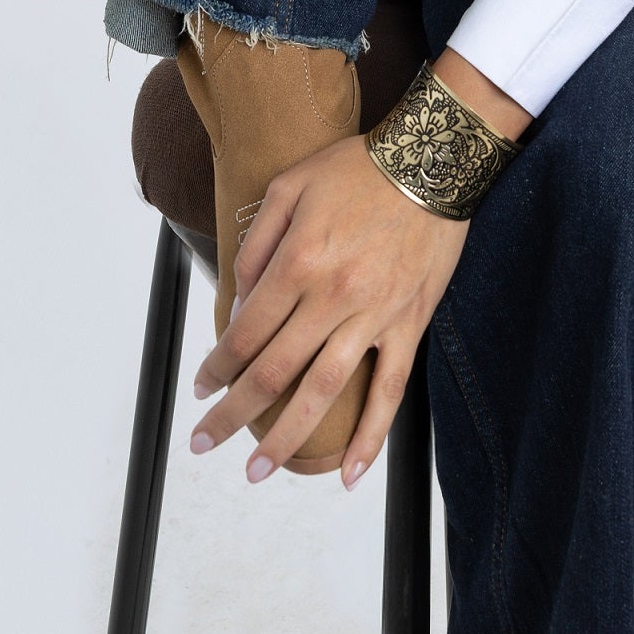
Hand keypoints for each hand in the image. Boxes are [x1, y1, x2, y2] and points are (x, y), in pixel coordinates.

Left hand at [190, 134, 466, 486]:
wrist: (432, 160)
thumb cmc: (356, 168)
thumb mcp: (290, 184)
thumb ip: (258, 242)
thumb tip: (239, 296)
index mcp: (298, 262)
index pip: (245, 333)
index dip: (217, 367)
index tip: (201, 389)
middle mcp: (331, 297)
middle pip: (272, 373)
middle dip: (232, 416)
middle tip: (204, 444)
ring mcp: (373, 316)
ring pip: (322, 393)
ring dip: (286, 439)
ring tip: (258, 471)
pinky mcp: (408, 325)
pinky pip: (390, 391)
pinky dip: (371, 436)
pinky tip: (350, 474)